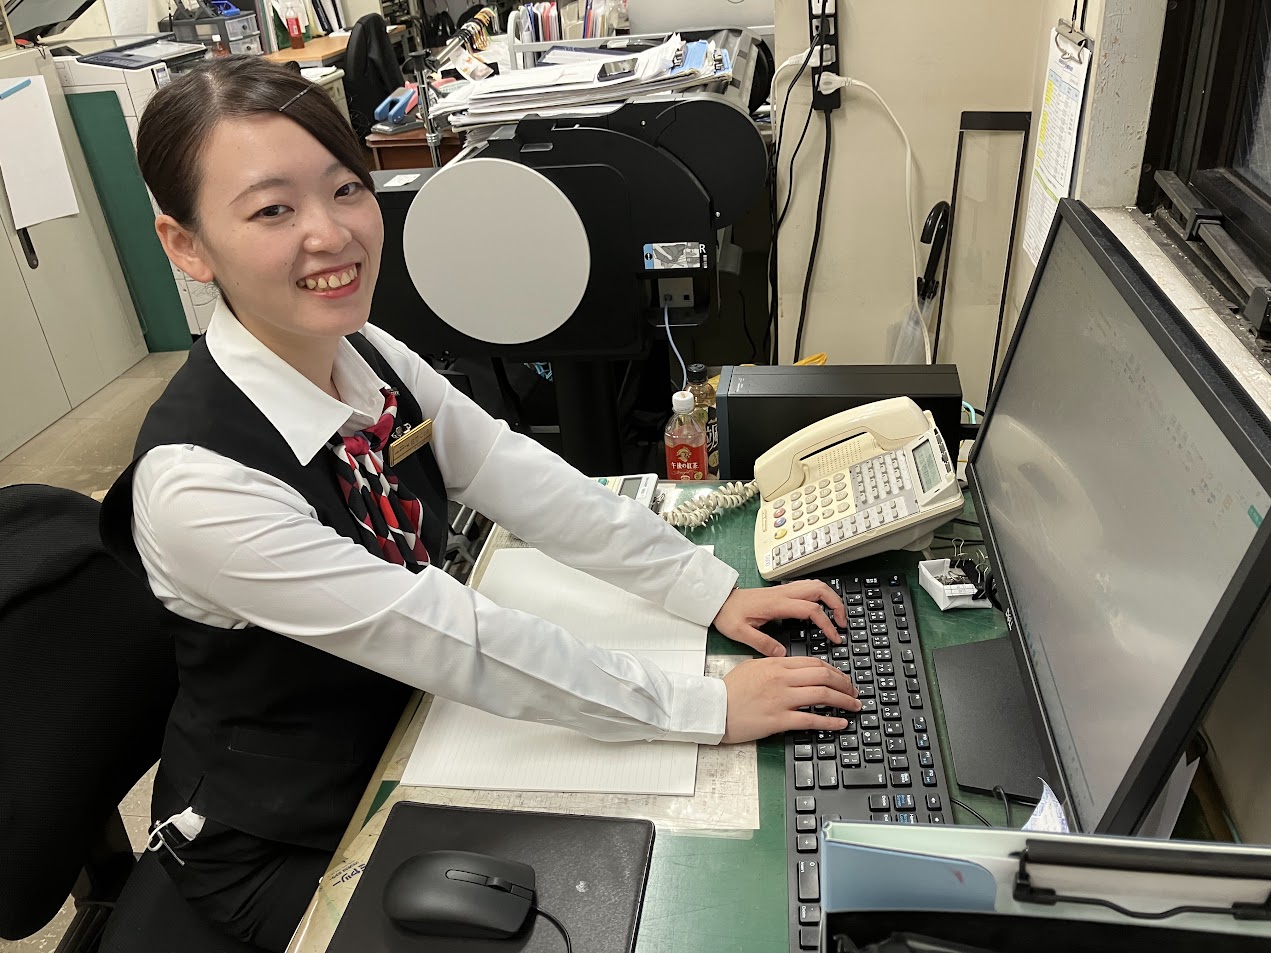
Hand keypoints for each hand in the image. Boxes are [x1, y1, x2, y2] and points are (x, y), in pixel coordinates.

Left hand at [713, 580, 845, 656]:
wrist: (717, 600)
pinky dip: (820, 595)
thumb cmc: (728, 614)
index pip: (811, 609)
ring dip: (830, 597)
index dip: (826, 623)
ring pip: (815, 584)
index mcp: (776, 604)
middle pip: (819, 589)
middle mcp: (782, 593)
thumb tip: (782, 653)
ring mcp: (783, 590)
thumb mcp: (741, 633)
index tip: (834, 637)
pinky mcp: (781, 591)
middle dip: (836, 604)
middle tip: (843, 622)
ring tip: (836, 615)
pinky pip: (807, 587)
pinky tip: (821, 607)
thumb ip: (762, 644)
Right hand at [721, 657, 859, 743]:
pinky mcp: (779, 720)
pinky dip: (830, 721)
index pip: (813, 663)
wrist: (713, 708)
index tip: (843, 677)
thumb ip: (774, 664)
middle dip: (844, 683)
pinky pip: (810, 720)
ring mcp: (781, 700)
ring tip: (854, 705)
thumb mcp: (752, 667)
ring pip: (822, 695)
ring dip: (843, 700)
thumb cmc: (729, 690)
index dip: (834, 670)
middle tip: (853, 690)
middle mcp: (782, 680)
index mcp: (776, 665)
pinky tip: (841, 723)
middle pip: (823, 676)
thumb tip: (793, 666)